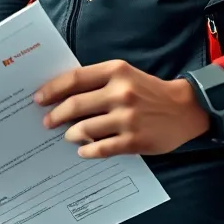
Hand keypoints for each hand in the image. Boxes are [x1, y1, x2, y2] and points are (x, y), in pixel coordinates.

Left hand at [34, 60, 210, 156]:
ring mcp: (127, 118)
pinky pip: (100, 148)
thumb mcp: (125, 75)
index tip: (38, 98)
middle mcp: (121, 93)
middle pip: (75, 105)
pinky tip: (83, 150)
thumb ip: (98, 81)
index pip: (74, 78)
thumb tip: (62, 94)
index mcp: (116, 72)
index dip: (52, 89)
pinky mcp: (134, 141)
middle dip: (56, 115)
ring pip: (84, 129)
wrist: (185, 109)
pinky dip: (87, 151)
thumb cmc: (148, 91)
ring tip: (68, 135)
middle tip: (47, 122)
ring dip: (70, 134)